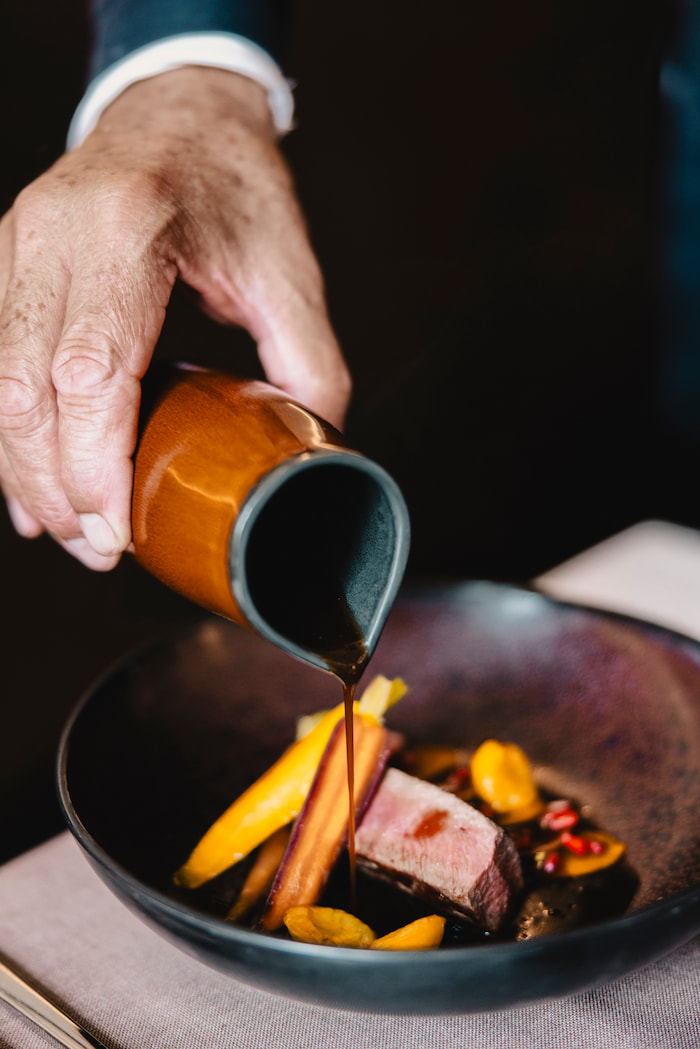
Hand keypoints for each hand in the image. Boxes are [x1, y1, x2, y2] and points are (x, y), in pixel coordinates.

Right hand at [0, 67, 349, 568]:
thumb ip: (310, 364)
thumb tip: (313, 449)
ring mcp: (17, 246)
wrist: (179, 111)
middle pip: (25, 389)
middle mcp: (54, 234)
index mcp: (128, 230)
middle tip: (100, 547)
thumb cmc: (235, 184)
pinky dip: (8, 435)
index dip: (93, 463)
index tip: (116, 527)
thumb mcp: (291, 269)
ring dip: (24, 472)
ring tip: (70, 532)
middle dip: (56, 486)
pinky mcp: (7, 265)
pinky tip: (30, 487)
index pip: (88, 369)